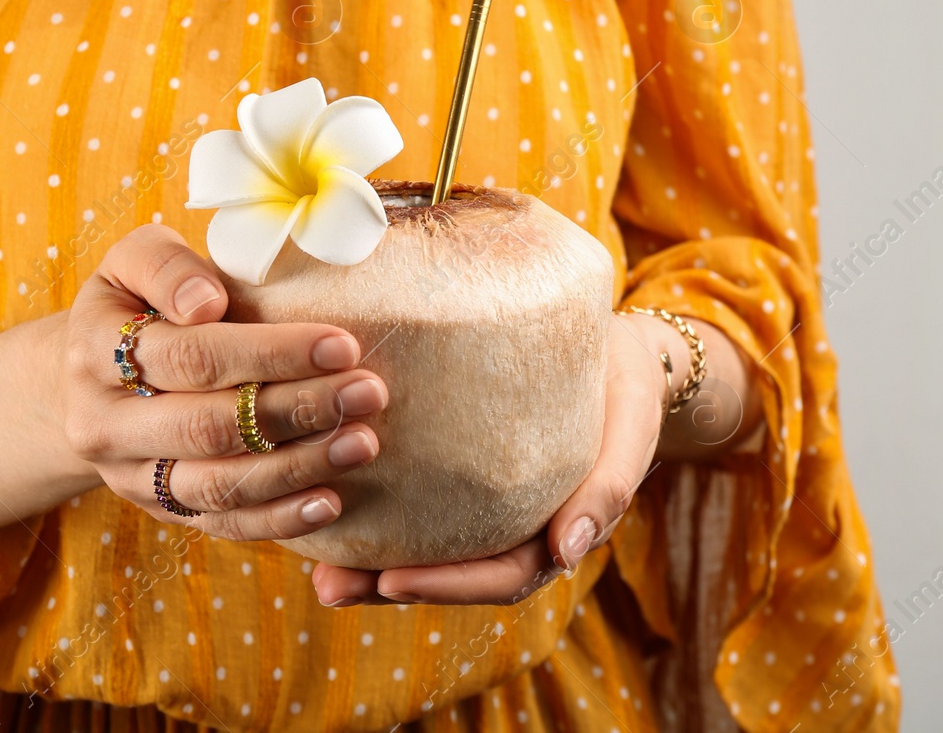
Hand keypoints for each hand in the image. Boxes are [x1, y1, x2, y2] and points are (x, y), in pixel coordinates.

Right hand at [59, 224, 390, 538]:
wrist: (90, 374)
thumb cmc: (136, 302)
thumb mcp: (133, 262)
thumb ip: (166, 267)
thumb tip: (206, 303)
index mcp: (96, 353)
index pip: (193, 356)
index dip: (270, 353)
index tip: (341, 344)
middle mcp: (104, 425)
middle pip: (209, 426)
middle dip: (298, 410)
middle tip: (368, 392)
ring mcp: (131, 476)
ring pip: (218, 484)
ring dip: (299, 467)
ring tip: (363, 443)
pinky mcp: (161, 510)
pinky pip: (222, 524)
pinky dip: (278, 519)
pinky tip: (330, 503)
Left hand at [309, 313, 669, 606]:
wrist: (623, 354)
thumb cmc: (628, 393)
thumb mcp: (629, 434)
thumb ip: (606, 490)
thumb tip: (567, 552)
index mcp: (553, 534)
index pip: (498, 577)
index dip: (445, 587)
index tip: (392, 581)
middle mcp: (512, 528)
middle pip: (447, 573)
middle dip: (386, 588)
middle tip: (327, 587)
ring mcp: (485, 504)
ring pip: (425, 545)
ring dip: (370, 562)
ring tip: (313, 568)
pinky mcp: (461, 469)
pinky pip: (418, 499)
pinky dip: (377, 508)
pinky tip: (326, 493)